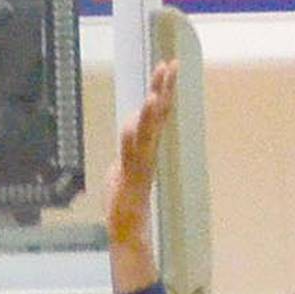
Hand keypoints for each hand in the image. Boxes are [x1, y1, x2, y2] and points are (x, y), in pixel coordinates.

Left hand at [104, 61, 176, 271]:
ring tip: (154, 95)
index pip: (159, 112)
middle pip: (157, 117)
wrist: (127, 230)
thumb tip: (131, 126)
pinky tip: (130, 124)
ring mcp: (139, 166)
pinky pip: (129, 158)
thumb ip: (129, 145)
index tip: (170, 64)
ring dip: (150, 115)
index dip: (165, 87)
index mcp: (147, 146)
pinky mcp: (129, 180)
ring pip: (147, 136)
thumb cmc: (125, 199)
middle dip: (162, 90)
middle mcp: (147, 153)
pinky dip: (130, 141)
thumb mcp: (124, 164)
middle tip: (169, 65)